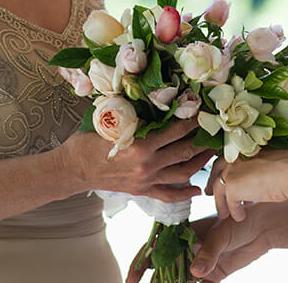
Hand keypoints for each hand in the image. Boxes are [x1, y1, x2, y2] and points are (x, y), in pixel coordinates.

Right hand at [60, 119, 213, 202]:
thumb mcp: (109, 119)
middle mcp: (147, 164)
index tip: (203, 109)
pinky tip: (197, 189)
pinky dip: (184, 193)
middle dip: (203, 139)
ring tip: (212, 152)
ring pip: (182, 173)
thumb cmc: (87, 140)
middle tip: (215, 128)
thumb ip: (131, 110)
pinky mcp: (142, 191)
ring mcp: (146, 180)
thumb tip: (149, 92)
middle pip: (185, 151)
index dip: (192, 119)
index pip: (176, 130)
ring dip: (200, 163)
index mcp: (140, 144)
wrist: (72, 169)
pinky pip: (168, 194)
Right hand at [124, 214, 258, 282]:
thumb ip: (208, 253)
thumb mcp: (221, 234)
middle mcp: (188, 249)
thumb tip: (194, 273)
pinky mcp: (214, 275)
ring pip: (179, 280)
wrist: (264, 227)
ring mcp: (200, 264)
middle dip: (153, 281)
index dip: (142, 262)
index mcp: (184, 234)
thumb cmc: (239, 221)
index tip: (131, 278)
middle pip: (165, 268)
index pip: (157, 247)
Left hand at [208, 149, 287, 221]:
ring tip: (224, 215)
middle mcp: (233, 157)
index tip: (221, 180)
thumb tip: (252, 182)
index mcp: (241, 149)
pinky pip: (229, 203)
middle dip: (213, 185)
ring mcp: (231, 171)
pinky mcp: (232, 186)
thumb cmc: (286, 168)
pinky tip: (240, 218)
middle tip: (209, 194)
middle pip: (217, 172)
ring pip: (219, 189)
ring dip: (220, 204)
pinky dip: (234, 212)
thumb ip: (254, 169)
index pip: (224, 160)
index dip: (221, 172)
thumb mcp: (265, 165)